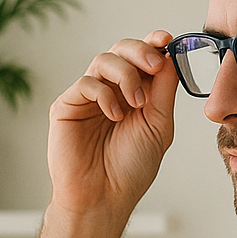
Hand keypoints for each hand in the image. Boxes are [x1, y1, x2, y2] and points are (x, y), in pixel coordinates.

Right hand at [46, 30, 178, 219]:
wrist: (104, 197)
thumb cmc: (130, 168)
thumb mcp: (158, 125)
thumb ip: (163, 90)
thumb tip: (169, 56)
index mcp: (135, 94)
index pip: (143, 58)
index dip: (153, 44)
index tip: (166, 40)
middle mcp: (111, 91)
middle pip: (122, 50)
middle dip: (140, 51)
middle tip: (154, 65)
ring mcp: (88, 98)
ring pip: (104, 60)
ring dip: (126, 74)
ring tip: (137, 102)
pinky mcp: (67, 106)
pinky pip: (86, 83)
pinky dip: (104, 94)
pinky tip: (115, 115)